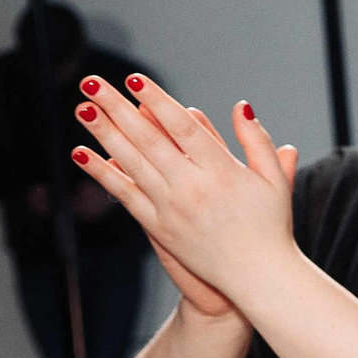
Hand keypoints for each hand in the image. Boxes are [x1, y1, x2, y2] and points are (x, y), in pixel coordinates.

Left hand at [74, 74, 296, 301]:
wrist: (257, 276)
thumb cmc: (271, 227)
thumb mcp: (275, 181)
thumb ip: (257, 142)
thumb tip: (241, 107)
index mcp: (223, 172)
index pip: (183, 128)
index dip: (158, 101)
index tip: (135, 80)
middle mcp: (192, 188)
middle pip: (148, 139)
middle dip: (118, 108)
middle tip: (92, 83)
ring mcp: (172, 208)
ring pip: (131, 163)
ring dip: (103, 133)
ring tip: (82, 107)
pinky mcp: (159, 227)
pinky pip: (124, 195)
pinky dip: (102, 174)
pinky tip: (82, 154)